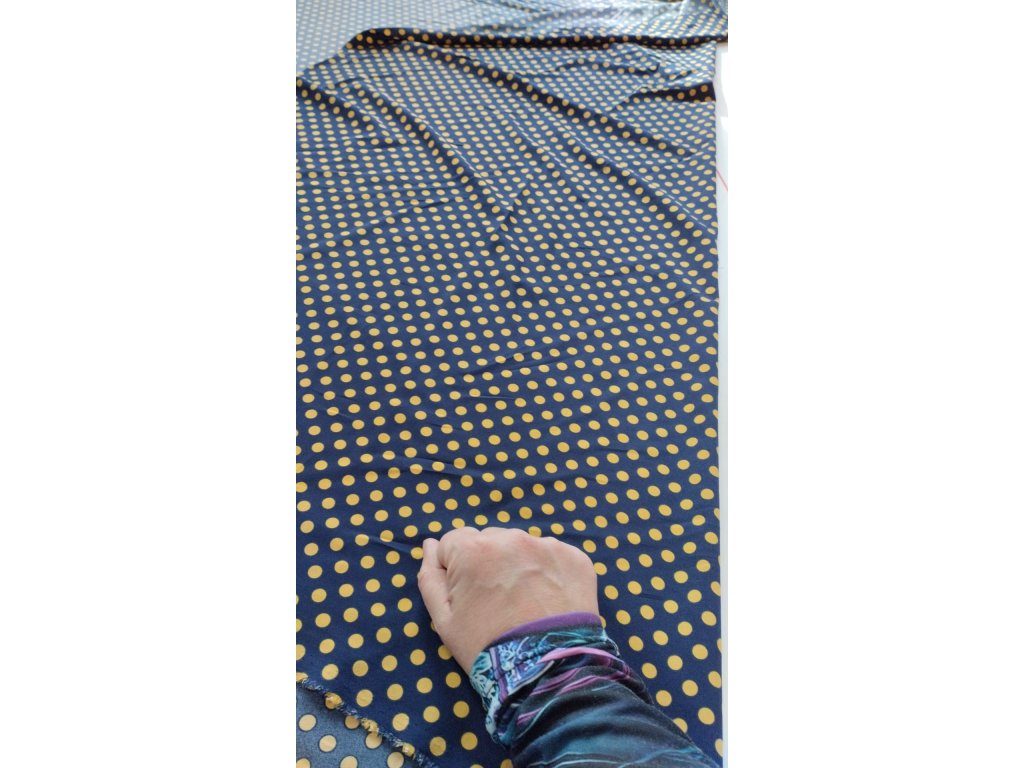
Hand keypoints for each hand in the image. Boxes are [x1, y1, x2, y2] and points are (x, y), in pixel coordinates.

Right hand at [417, 527, 599, 672]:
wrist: (548, 672)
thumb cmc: (487, 647)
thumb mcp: (444, 621)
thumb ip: (430, 577)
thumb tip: (430, 545)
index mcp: (473, 549)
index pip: (453, 542)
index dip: (456, 568)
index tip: (469, 594)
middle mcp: (510, 538)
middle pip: (489, 540)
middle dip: (488, 562)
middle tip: (498, 601)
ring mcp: (546, 545)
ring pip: (521, 546)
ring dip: (518, 564)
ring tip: (525, 602)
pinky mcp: (575, 557)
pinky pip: (551, 556)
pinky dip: (548, 572)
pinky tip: (548, 600)